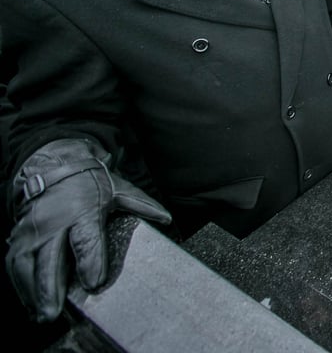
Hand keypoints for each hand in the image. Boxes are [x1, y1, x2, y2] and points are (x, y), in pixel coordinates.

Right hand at [7, 138, 172, 322]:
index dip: (90, 261)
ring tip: (43, 314)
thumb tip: (167, 218)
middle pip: (50, 258)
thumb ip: (143, 206)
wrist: (54, 165)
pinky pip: (15, 264)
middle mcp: (54, 222)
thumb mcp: (119, 190)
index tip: (93, 282)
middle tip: (55, 312)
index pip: (86, 239)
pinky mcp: (19, 236)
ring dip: (33, 292)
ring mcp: (33, 230)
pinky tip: (30, 303)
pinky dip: (21, 285)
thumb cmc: (89, 181)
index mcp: (83, 210)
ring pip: (28, 264)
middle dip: (51, 286)